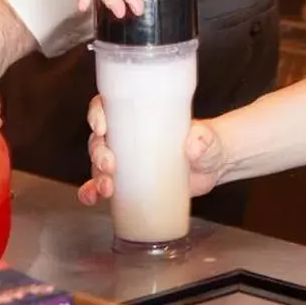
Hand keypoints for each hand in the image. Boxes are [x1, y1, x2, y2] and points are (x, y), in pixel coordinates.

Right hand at [77, 94, 226, 206]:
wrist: (212, 167)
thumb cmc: (206, 142)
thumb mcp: (206, 137)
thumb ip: (202, 139)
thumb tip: (193, 146)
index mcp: (140, 115)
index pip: (108, 106)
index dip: (97, 113)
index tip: (102, 127)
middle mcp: (127, 136)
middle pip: (100, 138)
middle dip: (98, 152)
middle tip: (110, 166)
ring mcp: (126, 160)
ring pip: (98, 163)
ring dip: (96, 175)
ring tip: (107, 189)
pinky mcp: (129, 182)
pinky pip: (103, 185)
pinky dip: (93, 191)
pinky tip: (93, 198)